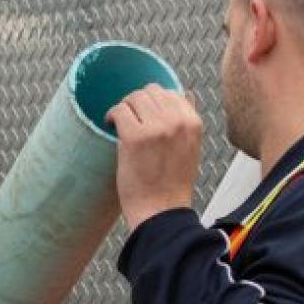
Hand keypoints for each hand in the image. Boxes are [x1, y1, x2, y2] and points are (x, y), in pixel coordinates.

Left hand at [106, 84, 201, 231]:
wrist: (161, 211)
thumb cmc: (173, 184)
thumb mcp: (191, 148)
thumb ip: (187, 122)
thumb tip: (186, 95)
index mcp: (193, 123)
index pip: (172, 93)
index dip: (154, 100)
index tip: (144, 112)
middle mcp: (177, 121)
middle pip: (151, 92)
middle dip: (138, 101)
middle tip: (130, 117)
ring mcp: (156, 128)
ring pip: (134, 98)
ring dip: (124, 107)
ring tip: (120, 122)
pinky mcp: (134, 137)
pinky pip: (119, 111)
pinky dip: (112, 115)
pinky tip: (110, 124)